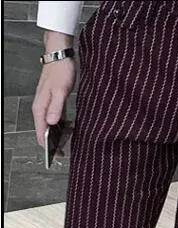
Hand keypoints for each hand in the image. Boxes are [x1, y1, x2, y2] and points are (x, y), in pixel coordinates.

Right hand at [32, 31, 75, 146]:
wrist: (60, 56)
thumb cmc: (60, 71)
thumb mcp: (60, 90)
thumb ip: (56, 107)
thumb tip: (52, 123)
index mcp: (40, 107)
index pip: (41, 131)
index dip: (47, 145)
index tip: (56, 155)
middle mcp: (42, 108)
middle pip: (46, 130)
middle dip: (54, 142)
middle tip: (65, 152)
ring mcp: (48, 105)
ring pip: (52, 125)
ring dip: (60, 134)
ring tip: (70, 141)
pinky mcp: (54, 102)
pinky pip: (57, 118)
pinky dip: (63, 125)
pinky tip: (71, 128)